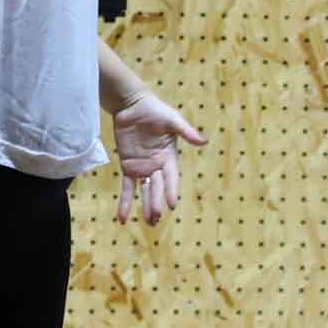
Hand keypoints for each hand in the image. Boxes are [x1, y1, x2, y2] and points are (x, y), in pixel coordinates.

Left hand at [112, 91, 207, 224]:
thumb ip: (186, 131)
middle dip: (156, 203)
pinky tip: (124, 217)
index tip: (171, 205)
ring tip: (148, 223)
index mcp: (169, 157)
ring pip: (144, 191)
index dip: (171, 191)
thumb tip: (203, 141)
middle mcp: (157, 166)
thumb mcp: (172, 120)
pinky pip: (126, 187)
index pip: (171, 178)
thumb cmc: (155, 110)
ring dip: (145, 206)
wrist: (132, 105)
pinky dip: (125, 202)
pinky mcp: (127, 166)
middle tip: (155, 219)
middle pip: (157, 188)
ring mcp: (142, 168)